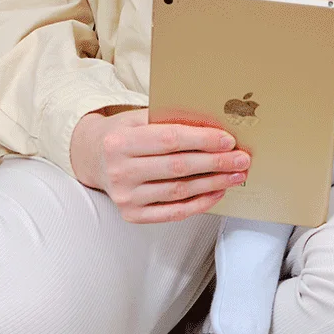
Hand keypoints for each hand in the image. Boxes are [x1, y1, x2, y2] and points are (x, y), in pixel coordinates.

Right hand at [70, 109, 250, 222]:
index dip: (202, 140)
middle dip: (215, 163)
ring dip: (213, 183)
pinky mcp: (132, 215)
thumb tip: (214, 127)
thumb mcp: (138, 118)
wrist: (92, 158)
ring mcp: (125, 197)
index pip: (169, 140)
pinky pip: (174, 212)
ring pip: (179, 191)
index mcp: (119, 142)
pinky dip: (199, 203)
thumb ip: (169, 121)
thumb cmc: (123, 134)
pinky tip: (217, 192)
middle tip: (241, 159)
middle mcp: (119, 171)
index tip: (228, 140)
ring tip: (235, 175)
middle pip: (178, 167)